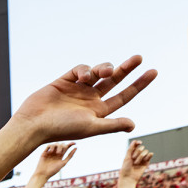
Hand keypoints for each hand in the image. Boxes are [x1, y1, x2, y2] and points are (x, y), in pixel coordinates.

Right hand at [11, 56, 157, 141]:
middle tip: (139, 58)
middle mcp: (90, 99)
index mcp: (99, 112)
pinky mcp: (65, 81)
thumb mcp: (90, 127)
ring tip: (105, 72)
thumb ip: (112, 125)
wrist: (33, 124)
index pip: (124, 96)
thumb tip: (133, 124)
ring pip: (98, 72)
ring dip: (105, 68)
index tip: (153, 72)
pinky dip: (86, 69)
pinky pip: (81, 69)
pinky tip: (84, 76)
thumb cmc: (61, 129)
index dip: (139, 85)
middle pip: (114, 81)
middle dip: (127, 69)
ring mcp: (78, 89)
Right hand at [34, 142, 76, 177]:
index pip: (66, 147)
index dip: (71, 144)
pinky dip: (51, 146)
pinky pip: (49, 145)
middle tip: (60, 153)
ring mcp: (50, 152)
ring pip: (56, 144)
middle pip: (62, 144)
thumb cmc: (53, 170)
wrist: (43, 173)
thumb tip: (76, 148)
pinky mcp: (44, 152)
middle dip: (63, 146)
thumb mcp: (64, 162)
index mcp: (60, 156)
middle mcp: (55, 153)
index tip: (75, 143)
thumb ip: (70, 155)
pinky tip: (51, 151)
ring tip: (57, 153)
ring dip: (58, 146)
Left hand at [119, 140, 153, 183]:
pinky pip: (150, 155)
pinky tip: (145, 159)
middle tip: (133, 159)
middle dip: (137, 152)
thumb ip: (131, 149)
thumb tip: (135, 140)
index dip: (138, 142)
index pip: (136, 145)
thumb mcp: (127, 157)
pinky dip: (148, 156)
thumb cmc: (126, 168)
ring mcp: (142, 158)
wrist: (129, 177)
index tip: (139, 143)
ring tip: (136, 163)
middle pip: (141, 148)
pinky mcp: (146, 162)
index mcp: (131, 153)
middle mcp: (137, 155)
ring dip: (140, 156)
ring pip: (145, 151)